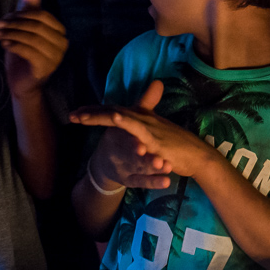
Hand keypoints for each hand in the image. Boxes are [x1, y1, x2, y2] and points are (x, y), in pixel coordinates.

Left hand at [0, 0, 67, 99]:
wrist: (22, 84)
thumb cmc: (23, 56)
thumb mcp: (23, 31)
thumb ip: (28, 12)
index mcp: (59, 32)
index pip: (43, 16)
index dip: (22, 14)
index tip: (4, 18)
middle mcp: (62, 44)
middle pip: (37, 26)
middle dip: (14, 23)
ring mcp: (55, 57)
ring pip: (32, 38)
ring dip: (11, 34)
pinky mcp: (45, 67)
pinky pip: (29, 51)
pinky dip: (14, 45)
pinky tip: (4, 44)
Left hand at [71, 80, 210, 178]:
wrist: (198, 156)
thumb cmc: (178, 148)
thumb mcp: (157, 138)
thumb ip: (143, 133)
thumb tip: (131, 132)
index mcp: (142, 119)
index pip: (115, 112)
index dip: (95, 113)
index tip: (77, 114)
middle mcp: (144, 119)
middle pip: (112, 112)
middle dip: (91, 114)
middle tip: (71, 115)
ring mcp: (149, 127)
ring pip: (120, 117)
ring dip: (100, 115)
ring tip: (81, 116)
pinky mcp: (156, 138)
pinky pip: (137, 127)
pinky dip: (125, 120)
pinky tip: (114, 116)